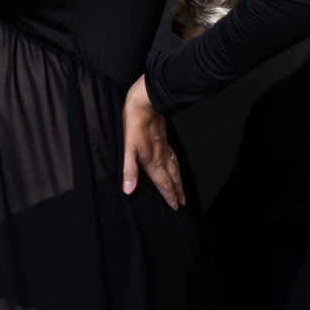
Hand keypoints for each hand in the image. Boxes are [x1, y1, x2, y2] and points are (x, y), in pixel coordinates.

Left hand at [121, 75, 185, 209]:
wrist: (145, 103)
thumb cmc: (133, 125)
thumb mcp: (126, 150)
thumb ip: (128, 170)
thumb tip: (129, 190)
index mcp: (153, 162)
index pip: (164, 184)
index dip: (169, 196)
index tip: (176, 206)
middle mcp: (162, 157)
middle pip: (173, 178)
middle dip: (178, 192)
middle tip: (184, 203)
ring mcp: (165, 148)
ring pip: (175, 168)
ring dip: (180, 181)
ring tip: (183, 189)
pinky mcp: (164, 139)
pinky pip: (174, 158)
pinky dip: (177, 167)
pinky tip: (176, 166)